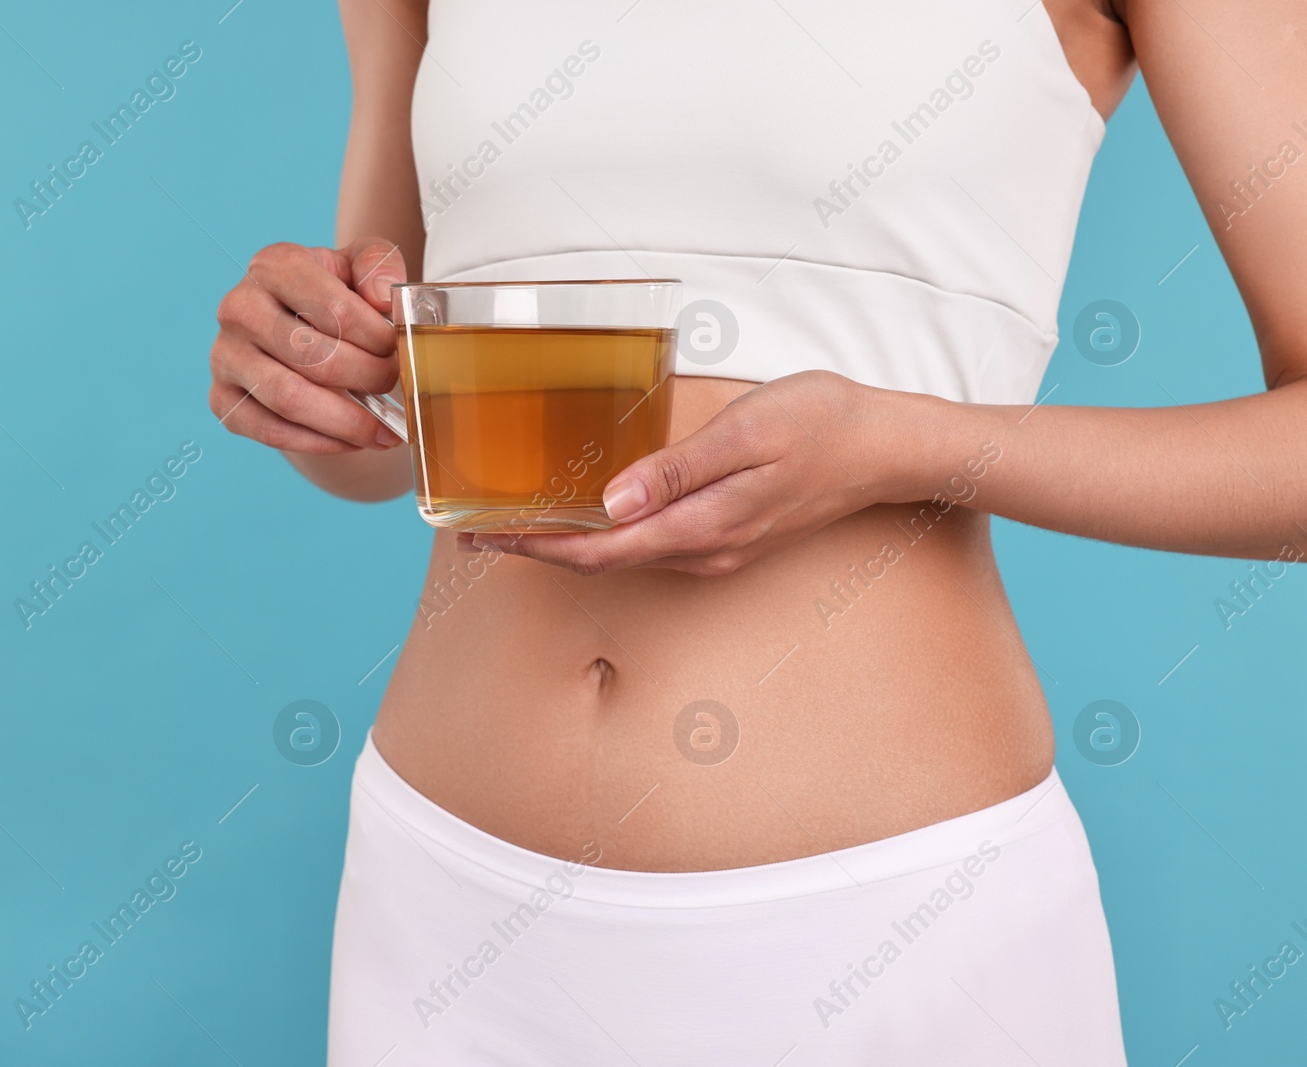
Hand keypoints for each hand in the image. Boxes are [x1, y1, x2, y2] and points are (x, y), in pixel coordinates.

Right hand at [209, 238, 407, 453]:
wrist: (296, 333)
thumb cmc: (333, 297)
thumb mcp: (360, 267)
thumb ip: (379, 264)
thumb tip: (383, 295)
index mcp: (274, 265)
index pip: (336, 310)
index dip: (378, 339)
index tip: (398, 351)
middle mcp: (239, 307)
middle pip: (315, 358)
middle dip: (368, 380)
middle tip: (395, 388)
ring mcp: (224, 355)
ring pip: (291, 399)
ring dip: (348, 422)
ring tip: (384, 431)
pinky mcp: (222, 399)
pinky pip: (272, 431)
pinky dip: (320, 443)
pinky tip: (351, 441)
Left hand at [466, 371, 888, 576]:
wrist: (889, 448)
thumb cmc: (821, 425)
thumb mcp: (746, 433)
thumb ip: (677, 471)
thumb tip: (611, 504)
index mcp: (700, 527)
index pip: (597, 550)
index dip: (535, 546)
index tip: (482, 536)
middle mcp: (703, 551)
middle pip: (602, 562)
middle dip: (538, 549)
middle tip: (478, 532)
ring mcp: (718, 549)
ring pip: (625, 557)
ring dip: (569, 545)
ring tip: (518, 524)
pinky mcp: (728, 536)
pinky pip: (651, 547)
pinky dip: (607, 537)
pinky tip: (589, 516)